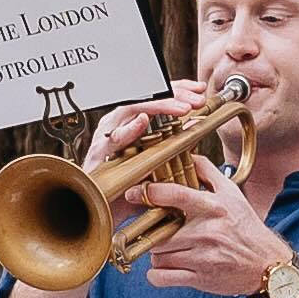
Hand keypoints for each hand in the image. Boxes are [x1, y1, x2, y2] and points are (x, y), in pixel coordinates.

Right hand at [83, 85, 211, 183]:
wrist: (101, 208)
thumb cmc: (127, 185)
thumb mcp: (159, 160)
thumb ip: (175, 142)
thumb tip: (196, 124)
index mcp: (133, 121)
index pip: (156, 97)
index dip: (178, 89)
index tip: (199, 89)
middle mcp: (119, 123)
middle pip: (145, 98)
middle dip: (174, 94)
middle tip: (196, 100)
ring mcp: (108, 135)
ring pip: (131, 110)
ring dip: (158, 107)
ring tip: (180, 109)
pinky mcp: (99, 153)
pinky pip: (114, 138)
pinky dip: (128, 129)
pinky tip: (142, 122)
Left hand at [138, 154, 288, 297]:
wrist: (266, 265)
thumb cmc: (246, 227)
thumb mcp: (233, 194)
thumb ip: (208, 172)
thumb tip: (187, 154)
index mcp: (213, 208)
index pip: (176, 195)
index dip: (151, 193)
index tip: (135, 193)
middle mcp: (207, 232)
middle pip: (159, 230)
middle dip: (154, 230)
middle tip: (158, 229)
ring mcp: (202, 258)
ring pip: (157, 254)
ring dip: (156, 252)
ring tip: (168, 247)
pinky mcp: (199, 279)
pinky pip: (161, 277)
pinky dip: (156, 273)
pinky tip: (165, 267)